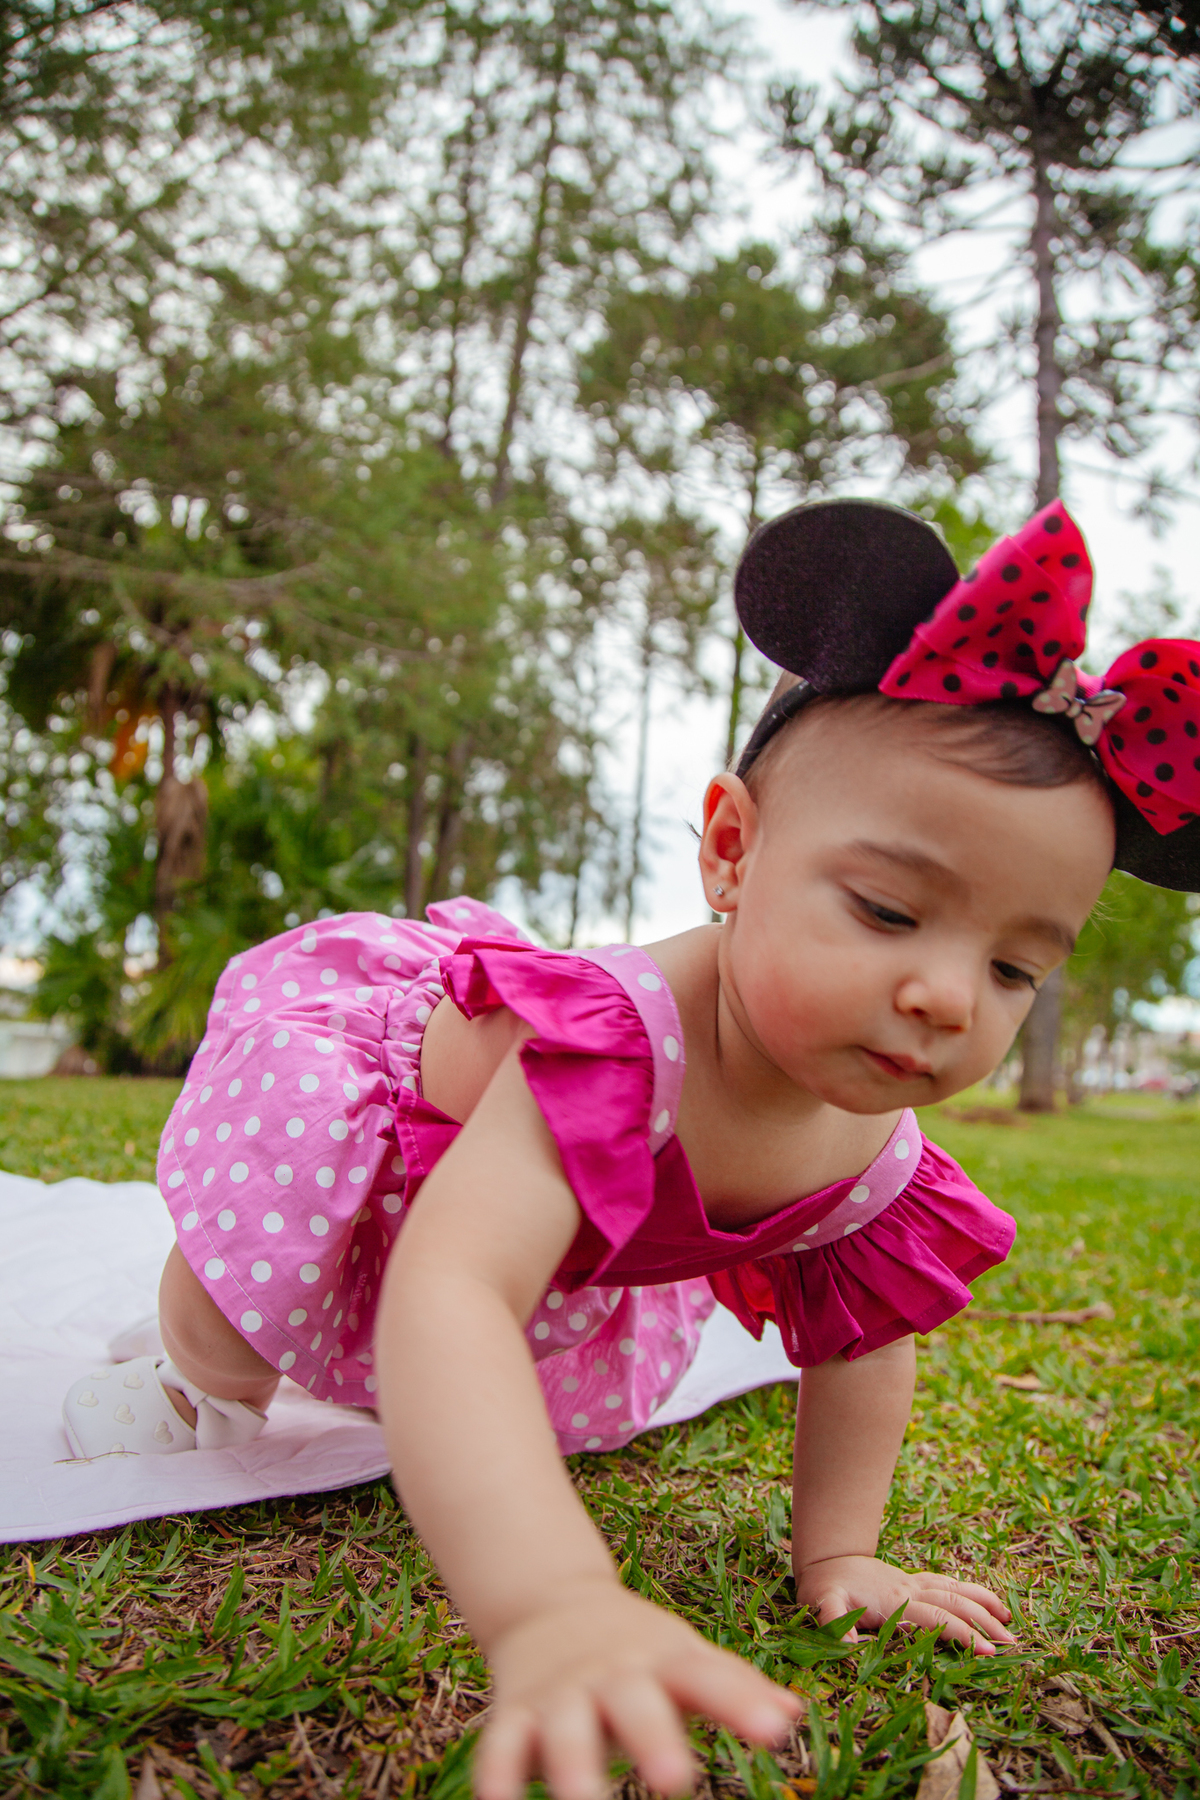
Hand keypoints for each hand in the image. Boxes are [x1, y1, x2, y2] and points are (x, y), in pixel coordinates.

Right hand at [475, 1578, 799, 1799]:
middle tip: (677, 1780)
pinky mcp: (515, 1713)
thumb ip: (734, 1688)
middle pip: (634, 1703)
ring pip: (565, 1727)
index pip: (707, 1678)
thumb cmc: (637, 1649)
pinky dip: (498, 1775)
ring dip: (574, 1765)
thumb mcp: (684, 1657)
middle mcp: (612, 1676)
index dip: (742, 1703)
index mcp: (661, 1661)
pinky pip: (502, 1745)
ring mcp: (561, 1694)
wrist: (548, 1602)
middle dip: (653, 1738)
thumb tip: (793, 1712)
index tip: (777, 1733)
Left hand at [794, 1555, 1014, 1655]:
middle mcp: (910, 1590)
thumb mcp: (822, 1603)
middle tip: (1010, 1645)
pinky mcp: (914, 1581)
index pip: (936, 1619)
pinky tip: (990, 1603)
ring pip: (956, 1591)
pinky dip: (972, 1592)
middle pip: (954, 1604)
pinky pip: (949, 1584)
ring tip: (1010, 1624)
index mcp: (895, 1601)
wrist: (826, 1557)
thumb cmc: (824, 1586)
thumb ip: (833, 1621)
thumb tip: (848, 1643)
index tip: (987, 1652)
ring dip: (984, 1606)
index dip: (962, 1635)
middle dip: (983, 1624)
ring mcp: (914, 1583)